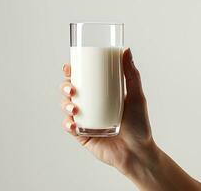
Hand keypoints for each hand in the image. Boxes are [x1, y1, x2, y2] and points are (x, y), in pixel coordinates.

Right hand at [60, 48, 157, 174]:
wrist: (138, 153)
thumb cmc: (139, 125)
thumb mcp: (137, 97)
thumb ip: (132, 74)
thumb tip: (126, 50)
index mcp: (99, 95)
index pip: (82, 80)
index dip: (71, 72)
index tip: (69, 66)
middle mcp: (89, 106)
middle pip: (70, 92)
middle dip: (65, 87)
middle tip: (72, 89)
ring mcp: (84, 120)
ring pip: (66, 108)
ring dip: (65, 105)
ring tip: (74, 108)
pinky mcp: (82, 135)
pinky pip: (69, 127)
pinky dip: (68, 125)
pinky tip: (73, 124)